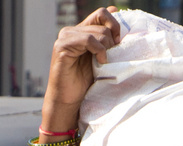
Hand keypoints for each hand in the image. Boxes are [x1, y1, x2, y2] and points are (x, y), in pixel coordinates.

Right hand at [42, 7, 121, 132]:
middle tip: (112, 55)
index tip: (119, 40)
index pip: (102, 13)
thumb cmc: (85, 81)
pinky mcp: (62, 46)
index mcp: (81, 30)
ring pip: (96, 31)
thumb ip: (106, 37)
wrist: (69, 99)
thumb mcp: (101, 55)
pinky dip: (99, 50)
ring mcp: (65, 37)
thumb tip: (115, 10)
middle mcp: (72, 30)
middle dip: (112, 39)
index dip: (114, 23)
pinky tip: (100, 62)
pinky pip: (87, 39)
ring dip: (106, 47)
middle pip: (101, 21)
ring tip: (104, 61)